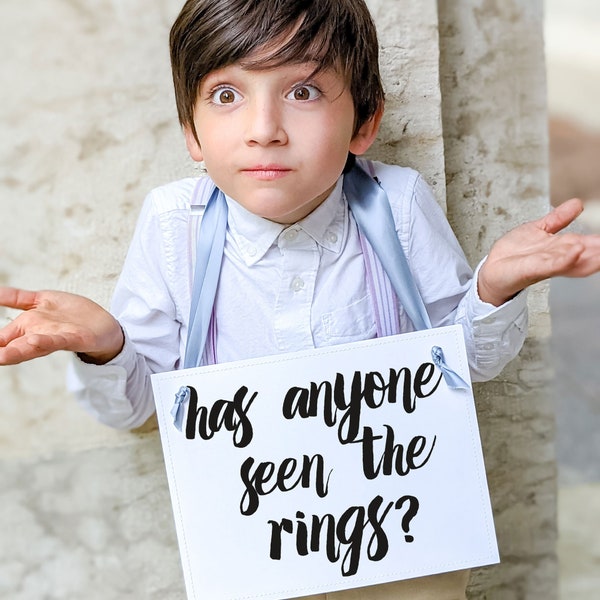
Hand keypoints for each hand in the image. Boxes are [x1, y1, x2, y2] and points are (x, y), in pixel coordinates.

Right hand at [0, 287, 123, 364]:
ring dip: (16, 350)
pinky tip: (33, 341)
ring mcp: (54, 337)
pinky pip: (57, 340)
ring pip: (30, 345)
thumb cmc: (72, 316)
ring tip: (0, 356)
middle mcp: (35, 335)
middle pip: (10, 344)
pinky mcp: (73, 338)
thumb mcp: (41, 301)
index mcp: (26, 328)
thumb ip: (15, 298)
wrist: (105, 327)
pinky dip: (45, 340)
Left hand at [478, 198, 599, 305]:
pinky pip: (550, 264)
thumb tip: (577, 204)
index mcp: (559, 248)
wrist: (493, 270)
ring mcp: (544, 264)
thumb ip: (557, 219)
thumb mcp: (538, 230)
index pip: (584, 244)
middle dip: (597, 250)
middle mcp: (555, 257)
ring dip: (586, 255)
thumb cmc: (514, 254)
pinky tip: (575, 251)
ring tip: (599, 249)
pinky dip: (563, 259)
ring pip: (570, 260)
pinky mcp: (531, 269)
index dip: (597, 243)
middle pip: (582, 254)